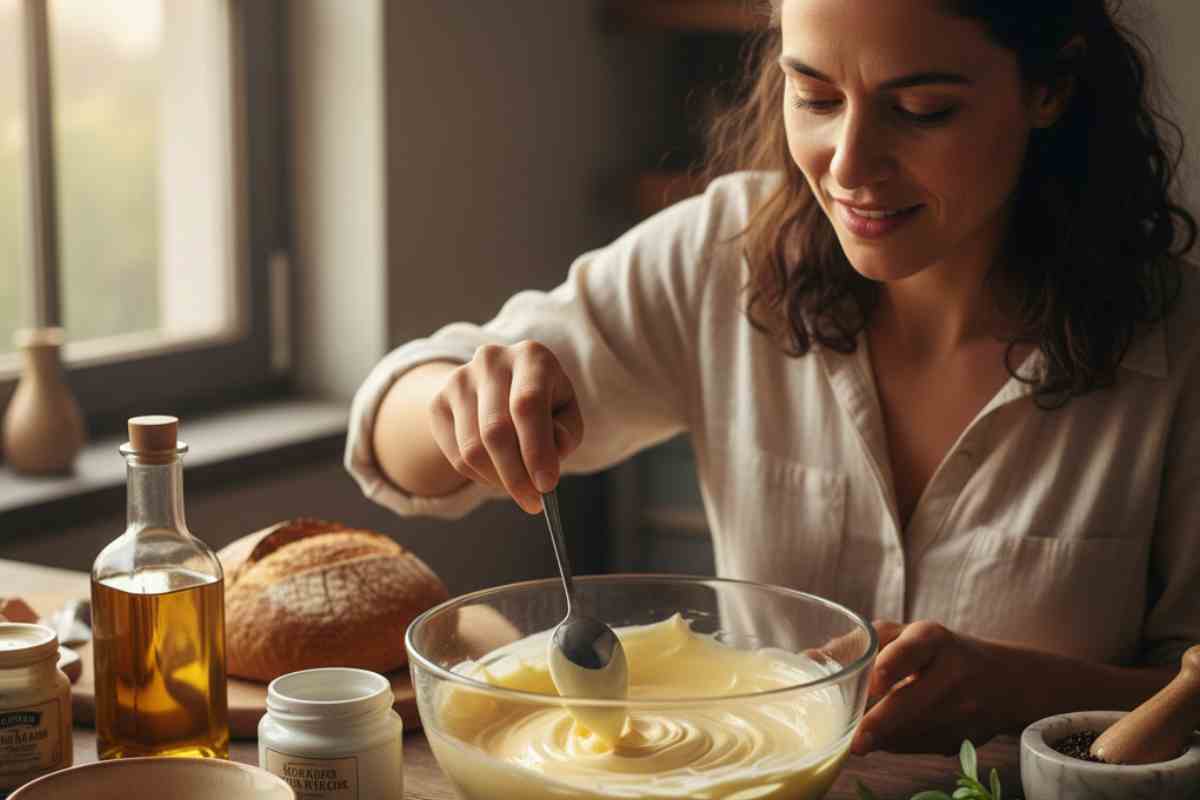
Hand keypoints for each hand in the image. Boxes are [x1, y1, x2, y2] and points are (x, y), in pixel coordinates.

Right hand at [428, 341, 582, 513]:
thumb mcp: (566, 412)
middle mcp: (491, 360)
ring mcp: (459, 379)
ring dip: (498, 480)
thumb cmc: (545, 403)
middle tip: (532, 501)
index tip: (546, 485)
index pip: (527, 405)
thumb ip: (566, 433)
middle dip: (516, 475)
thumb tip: (550, 456)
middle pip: (496, 430)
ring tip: (519, 489)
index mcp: (531, 356)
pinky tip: (498, 475)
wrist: (500, 385)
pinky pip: (456, 455)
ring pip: (473, 448)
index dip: (536, 449)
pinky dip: (480, 477)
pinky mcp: (438, 402)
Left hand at [852, 620, 1011, 755]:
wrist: (1006, 681)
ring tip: (858, 739)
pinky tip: (885, 738)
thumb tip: (810, 657)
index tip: (873, 683)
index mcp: (934, 639)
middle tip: (855, 741)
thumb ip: (860, 643)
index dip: (892, 665)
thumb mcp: (907, 636)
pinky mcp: (964, 738)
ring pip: (913, 731)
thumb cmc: (939, 653)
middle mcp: (952, 672)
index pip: (913, 649)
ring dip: (882, 737)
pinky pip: (921, 746)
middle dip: (881, 723)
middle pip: (913, 701)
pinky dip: (897, 744)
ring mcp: (963, 710)